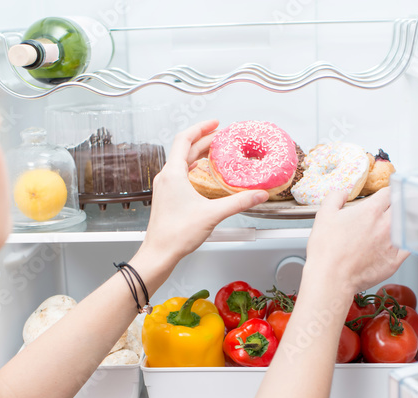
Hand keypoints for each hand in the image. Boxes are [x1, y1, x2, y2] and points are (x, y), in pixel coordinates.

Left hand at [136, 121, 268, 271]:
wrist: (159, 253)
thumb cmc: (176, 234)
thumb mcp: (213, 215)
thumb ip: (238, 202)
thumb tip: (258, 194)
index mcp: (173, 174)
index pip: (184, 139)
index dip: (201, 128)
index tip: (215, 124)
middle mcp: (166, 177)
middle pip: (184, 149)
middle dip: (203, 140)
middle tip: (221, 137)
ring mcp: (164, 187)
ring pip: (181, 161)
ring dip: (197, 153)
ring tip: (214, 151)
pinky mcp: (166, 197)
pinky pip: (179, 174)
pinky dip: (192, 167)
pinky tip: (201, 174)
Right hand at [305, 188, 409, 295]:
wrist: (331, 277)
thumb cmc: (327, 250)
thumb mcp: (324, 215)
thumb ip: (335, 197)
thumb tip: (342, 193)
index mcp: (371, 210)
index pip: (389, 192)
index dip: (387, 193)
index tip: (384, 196)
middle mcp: (385, 225)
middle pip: (401, 207)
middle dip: (397, 205)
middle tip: (390, 210)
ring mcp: (392, 243)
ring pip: (406, 226)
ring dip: (402, 223)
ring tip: (394, 226)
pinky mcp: (395, 260)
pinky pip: (408, 247)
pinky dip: (406, 241)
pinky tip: (400, 241)